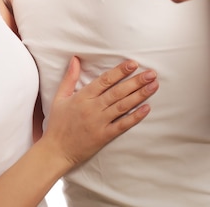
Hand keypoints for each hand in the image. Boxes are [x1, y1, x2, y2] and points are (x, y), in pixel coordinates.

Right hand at [42, 57, 157, 167]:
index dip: (120, 71)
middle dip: (136, 81)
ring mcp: (99, 123)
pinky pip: (122, 125)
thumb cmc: (58, 123)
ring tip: (153, 86)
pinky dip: (135, 117)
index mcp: (82, 96)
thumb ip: (70, 77)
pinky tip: (147, 108)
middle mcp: (93, 108)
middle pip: (118, 92)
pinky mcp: (104, 136)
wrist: (56, 151)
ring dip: (139, 95)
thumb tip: (75, 58)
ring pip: (123, 106)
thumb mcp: (60, 97)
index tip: (133, 64)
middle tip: (151, 73)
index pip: (105, 80)